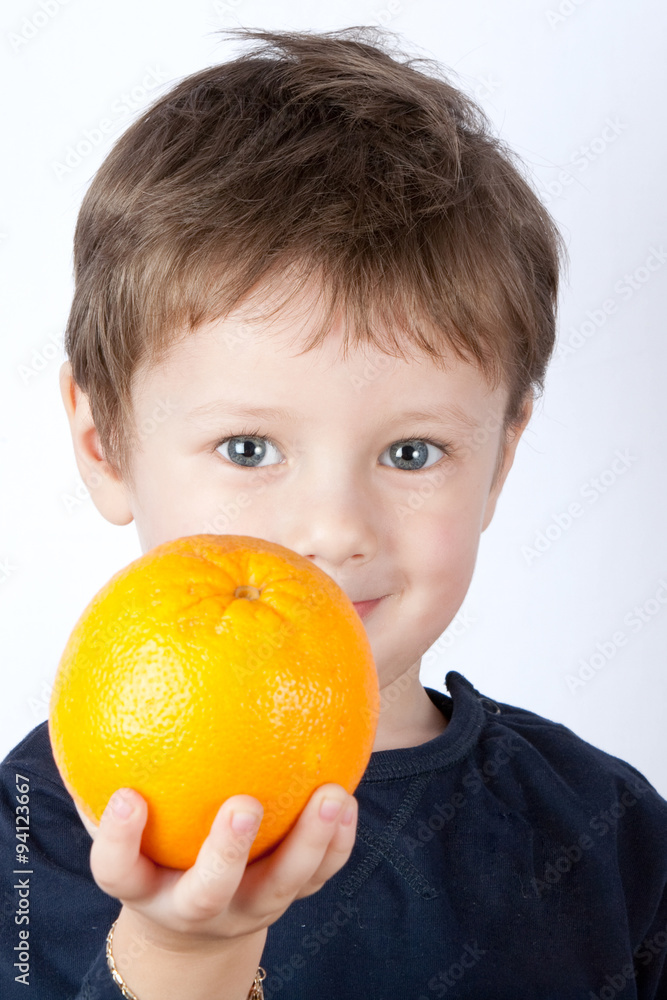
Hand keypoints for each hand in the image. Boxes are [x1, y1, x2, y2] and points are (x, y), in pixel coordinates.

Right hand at [76, 784, 356, 948]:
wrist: (194, 924)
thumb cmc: (155, 846)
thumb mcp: (131, 820)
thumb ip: (116, 767)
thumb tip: (111, 685)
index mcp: (144, 885)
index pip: (119, 871)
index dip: (120, 840)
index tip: (129, 796)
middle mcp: (194, 903)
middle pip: (207, 893)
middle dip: (226, 853)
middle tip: (244, 804)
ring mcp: (245, 906)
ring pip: (279, 888)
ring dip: (308, 843)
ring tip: (332, 795)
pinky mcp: (287, 897)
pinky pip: (319, 876)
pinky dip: (336, 843)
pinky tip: (346, 800)